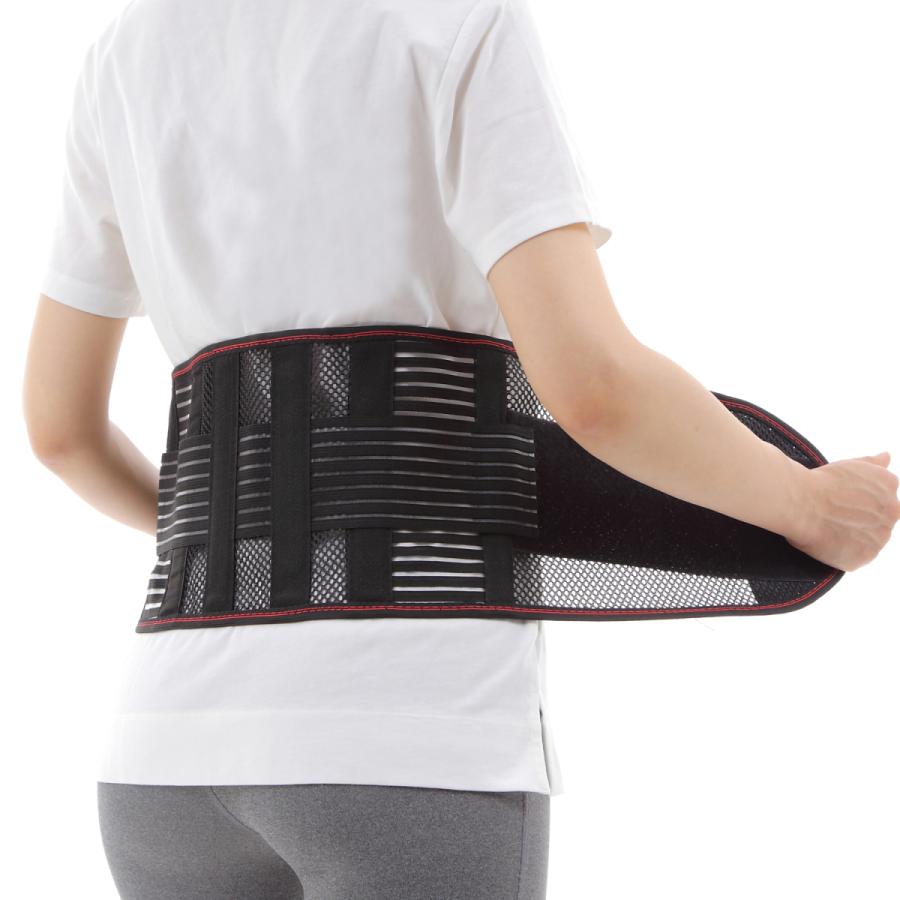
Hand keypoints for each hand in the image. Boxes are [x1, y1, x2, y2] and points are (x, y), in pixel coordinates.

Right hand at [786, 451, 899, 571]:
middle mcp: (893, 512)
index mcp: (889, 486)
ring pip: (868, 541)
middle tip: (834, 515)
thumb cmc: (821, 481)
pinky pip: (854, 558)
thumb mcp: (851, 465)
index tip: (843, 502)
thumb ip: (874, 464)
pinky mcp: (863, 557)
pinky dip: (840, 553)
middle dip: (859, 521)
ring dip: (851, 538)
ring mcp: (880, 537)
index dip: (860, 502)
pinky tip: (826, 541)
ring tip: (828, 528)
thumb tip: (887, 457)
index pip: (882, 499)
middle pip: (878, 522)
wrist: (801, 502)